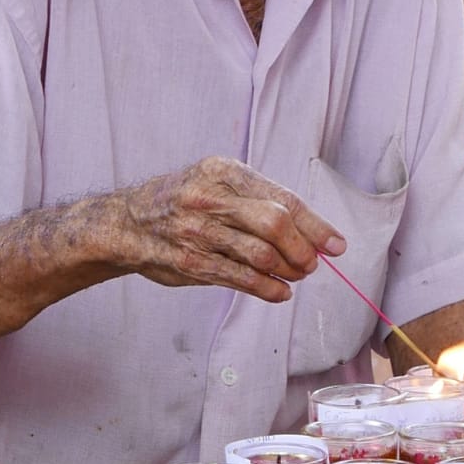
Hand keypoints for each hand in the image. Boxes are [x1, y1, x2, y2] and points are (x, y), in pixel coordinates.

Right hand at [108, 157, 344, 302]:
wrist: (127, 223)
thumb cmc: (183, 202)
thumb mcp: (216, 182)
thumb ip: (258, 201)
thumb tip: (312, 231)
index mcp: (224, 171)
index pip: (283, 198)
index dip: (316, 225)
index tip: (336, 245)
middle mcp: (210, 198)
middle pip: (275, 224)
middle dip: (303, 249)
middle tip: (312, 263)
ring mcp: (197, 231)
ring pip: (260, 254)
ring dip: (288, 270)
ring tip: (295, 276)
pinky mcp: (190, 262)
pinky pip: (239, 278)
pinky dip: (267, 289)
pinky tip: (279, 292)